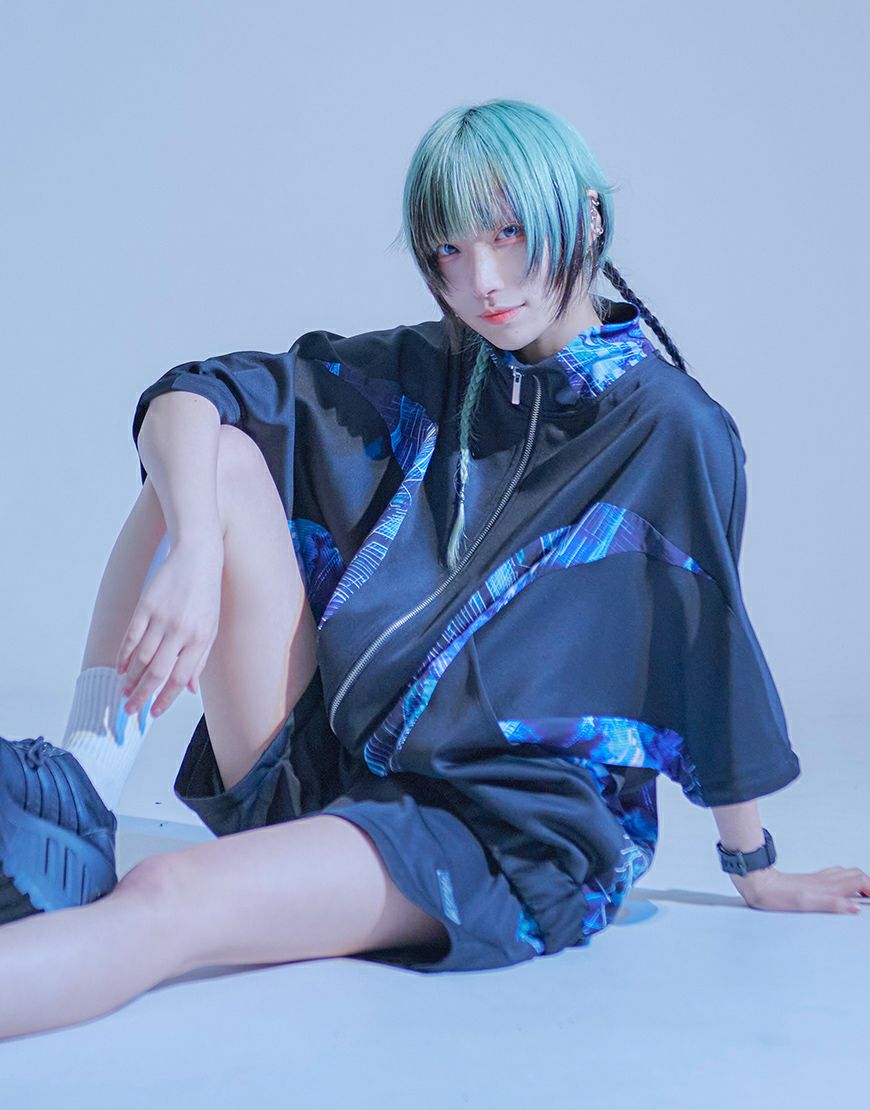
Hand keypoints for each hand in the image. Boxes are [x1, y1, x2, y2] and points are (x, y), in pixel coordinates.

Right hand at [115, 534, 224, 718]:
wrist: (197, 558)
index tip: (154, 712)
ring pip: (141, 657)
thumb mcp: (212, 628)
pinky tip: (121, 668)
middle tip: (131, 710)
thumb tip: (188, 689)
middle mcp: (181, 631)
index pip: (179, 679)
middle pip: (157, 672)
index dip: (165, 699)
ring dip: (131, 679)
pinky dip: (124, 656)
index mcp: (200, 639)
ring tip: (124, 692)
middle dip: (142, 696)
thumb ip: (199, 660)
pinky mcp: (146, 606)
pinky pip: (130, 637)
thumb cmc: (206, 595)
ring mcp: (162, 618)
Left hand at [730, 865, 869, 913]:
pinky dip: (843, 879)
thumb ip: (832, 904)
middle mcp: (824, 880)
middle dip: (868, 884)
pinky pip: (832, 875)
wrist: (758, 884)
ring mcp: (816, 878)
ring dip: (857, 880)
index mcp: (827, 886)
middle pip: (855, 874)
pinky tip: (838, 887)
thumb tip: (854, 907)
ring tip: (862, 893)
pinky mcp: (808, 880)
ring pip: (844, 873)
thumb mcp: (806, 904)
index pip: (859, 881)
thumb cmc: (777, 896)